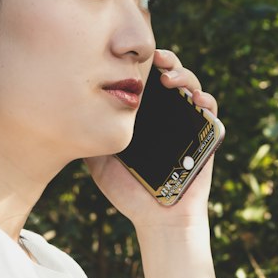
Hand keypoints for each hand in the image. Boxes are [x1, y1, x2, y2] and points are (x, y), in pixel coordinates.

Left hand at [85, 47, 224, 231]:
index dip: (142, 65)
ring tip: (171, 79)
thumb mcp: (100, 164)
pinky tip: (195, 100)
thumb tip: (66, 117)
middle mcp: (167, 114)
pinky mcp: (207, 135)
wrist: (157, 218)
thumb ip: (90, 139)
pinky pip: (211, 110)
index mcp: (145, 116)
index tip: (130, 58)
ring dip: (184, 75)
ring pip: (191, 86)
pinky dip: (206, 100)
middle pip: (170, 75)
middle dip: (166, 60)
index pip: (145, 80)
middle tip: (156, 59)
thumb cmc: (130, 194)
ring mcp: (188, 122)